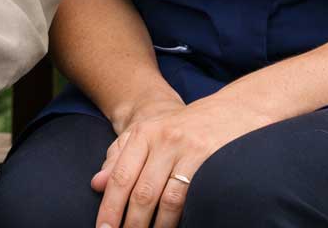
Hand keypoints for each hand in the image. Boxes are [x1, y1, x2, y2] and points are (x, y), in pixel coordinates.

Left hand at [92, 92, 275, 227]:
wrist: (230, 110)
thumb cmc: (180, 128)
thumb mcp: (146, 134)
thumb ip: (119, 157)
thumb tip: (96, 185)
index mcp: (143, 133)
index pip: (121, 176)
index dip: (110, 207)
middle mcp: (164, 140)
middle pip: (142, 192)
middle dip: (130, 223)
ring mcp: (189, 151)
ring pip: (167, 200)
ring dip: (155, 227)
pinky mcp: (212, 162)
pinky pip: (191, 197)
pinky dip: (180, 218)